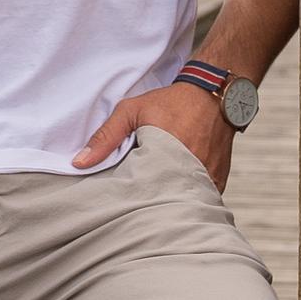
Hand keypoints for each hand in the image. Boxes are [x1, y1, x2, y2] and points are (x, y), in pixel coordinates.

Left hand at [73, 79, 232, 188]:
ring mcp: (208, 178)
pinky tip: (178, 192)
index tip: (122, 200)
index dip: (131, 199)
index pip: (143, 194)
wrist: (213, 95)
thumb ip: (106, 137)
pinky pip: (202, 198)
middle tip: (139, 201)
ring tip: (158, 198)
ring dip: (172, 202)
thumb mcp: (132, 111)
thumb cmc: (171, 102)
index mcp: (167, 157)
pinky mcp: (220, 180)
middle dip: (151, 205)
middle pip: (165, 203)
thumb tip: (80, 163)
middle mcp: (191, 171)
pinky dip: (190, 198)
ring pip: (185, 203)